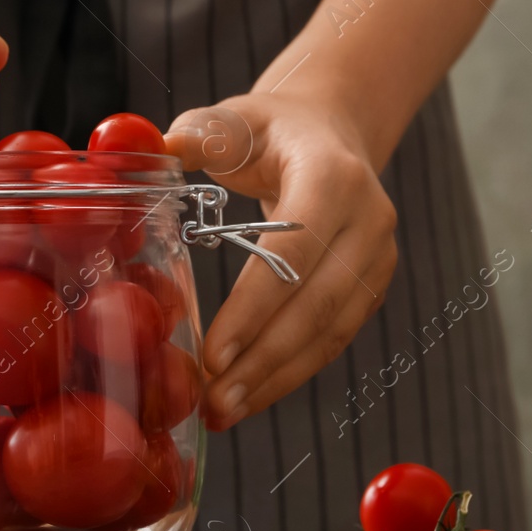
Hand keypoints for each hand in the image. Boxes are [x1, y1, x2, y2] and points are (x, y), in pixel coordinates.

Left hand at [165, 89, 397, 431]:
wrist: (329, 131)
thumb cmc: (270, 130)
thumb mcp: (233, 118)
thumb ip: (197, 134)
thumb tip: (153, 151)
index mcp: (333, 177)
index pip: (293, 253)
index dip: (254, 309)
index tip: (213, 353)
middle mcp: (369, 220)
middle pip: (316, 306)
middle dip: (263, 362)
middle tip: (214, 402)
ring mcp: (378, 258)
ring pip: (329, 333)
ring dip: (276, 380)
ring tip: (224, 412)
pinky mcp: (371, 286)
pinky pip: (332, 338)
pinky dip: (290, 372)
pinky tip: (251, 396)